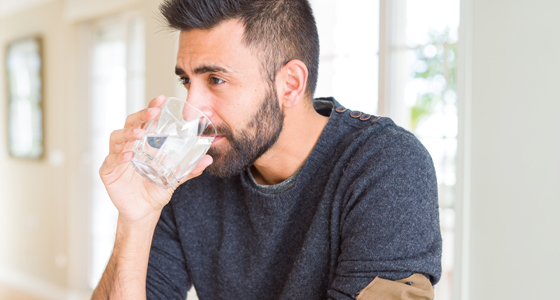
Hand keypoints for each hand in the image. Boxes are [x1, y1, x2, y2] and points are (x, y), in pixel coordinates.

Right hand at [99, 95, 212, 223]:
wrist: (145, 211)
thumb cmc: (156, 189)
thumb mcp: (175, 178)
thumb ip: (190, 169)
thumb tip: (208, 159)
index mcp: (143, 143)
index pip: (146, 121)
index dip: (152, 108)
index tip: (161, 99)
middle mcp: (128, 145)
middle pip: (130, 124)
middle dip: (140, 116)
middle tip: (153, 113)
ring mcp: (117, 157)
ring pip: (117, 138)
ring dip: (128, 134)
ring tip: (139, 134)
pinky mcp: (108, 171)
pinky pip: (111, 160)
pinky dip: (119, 156)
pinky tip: (129, 155)